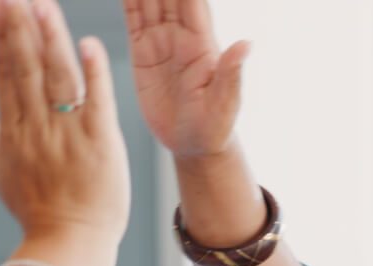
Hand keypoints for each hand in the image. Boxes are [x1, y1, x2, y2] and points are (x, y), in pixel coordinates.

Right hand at [0, 0, 129, 242]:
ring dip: (51, 39)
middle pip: (25, 69)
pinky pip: (96, 103)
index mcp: (13, 133)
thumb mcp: (0, 176)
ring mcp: (68, 136)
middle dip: (19, 28)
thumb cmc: (37, 213)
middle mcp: (37, 129)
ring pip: (57, 78)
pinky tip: (88, 45)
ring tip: (44, 5)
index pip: (5, 75)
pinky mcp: (100, 144)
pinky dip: (93, 73)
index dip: (2, 38)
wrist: (70, 245)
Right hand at [124, 0, 250, 156]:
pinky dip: (126, 0)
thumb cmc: (215, 128)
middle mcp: (181, 35)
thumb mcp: (224, 104)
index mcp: (201, 42)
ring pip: (149, 0)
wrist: (194, 145)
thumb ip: (231, 74)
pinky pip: (132, 18)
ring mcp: (161, 41)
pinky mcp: (143, 52)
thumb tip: (247, 45)